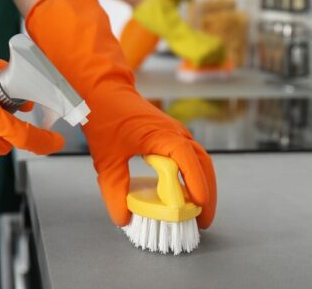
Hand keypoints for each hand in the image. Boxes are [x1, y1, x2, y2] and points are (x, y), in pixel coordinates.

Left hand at [26, 0, 216, 227]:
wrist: (104, 90)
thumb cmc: (106, 117)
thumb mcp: (106, 158)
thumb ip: (114, 189)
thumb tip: (123, 218)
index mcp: (162, 134)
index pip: (188, 159)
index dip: (196, 182)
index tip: (198, 205)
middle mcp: (175, 132)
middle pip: (203, 163)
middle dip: (207, 192)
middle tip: (203, 220)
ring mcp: (176, 133)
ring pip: (199, 160)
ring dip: (202, 184)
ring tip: (197, 211)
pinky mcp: (171, 136)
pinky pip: (190, 157)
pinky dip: (193, 176)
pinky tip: (184, 193)